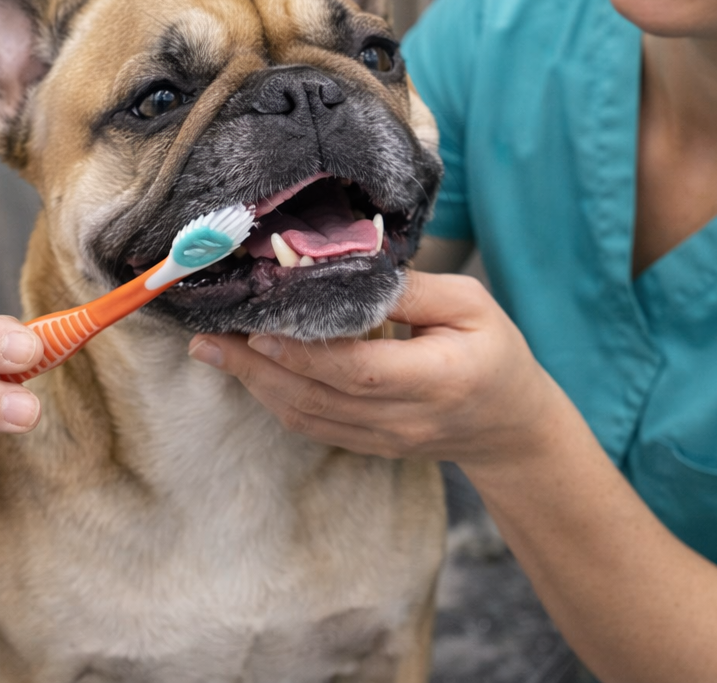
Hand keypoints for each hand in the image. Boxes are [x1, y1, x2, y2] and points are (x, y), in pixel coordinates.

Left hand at [188, 270, 560, 467]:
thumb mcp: (471, 305)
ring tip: (213, 350)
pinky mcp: (370, 446)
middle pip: (318, 397)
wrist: (508, 426)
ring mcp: (385, 440)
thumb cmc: (495, 353)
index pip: (359, 370)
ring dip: (255, 383)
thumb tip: (348, 270)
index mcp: (438, 377)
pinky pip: (314, 426)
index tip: (259, 323)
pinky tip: (251, 372)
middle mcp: (406, 418)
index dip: (304, 351)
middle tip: (207, 336)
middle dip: (256, 365)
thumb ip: (412, 290)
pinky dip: (276, 399)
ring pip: (307, 417)